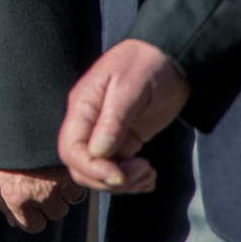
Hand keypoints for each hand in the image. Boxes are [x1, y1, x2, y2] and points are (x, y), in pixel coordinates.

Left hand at [0, 165, 85, 232]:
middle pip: (55, 212)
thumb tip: (13, 222)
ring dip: (65, 191)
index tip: (32, 204)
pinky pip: (81, 183)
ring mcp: (58, 182)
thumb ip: (2, 201)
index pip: (33, 226)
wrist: (11, 116)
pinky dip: (74, 178)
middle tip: (43, 183)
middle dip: (50, 201)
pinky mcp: (73, 168)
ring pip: (71, 200)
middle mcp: (40, 195)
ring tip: (53, 174)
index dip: (33, 216)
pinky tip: (62, 167)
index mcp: (17, 198)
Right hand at [57, 37, 188, 192]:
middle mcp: (89, 124)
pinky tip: (150, 175)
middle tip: (141, 170)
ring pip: (100, 174)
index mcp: (83, 108)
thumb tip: (98, 152)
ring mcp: (106, 135)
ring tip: (148, 171)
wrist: (169, 59)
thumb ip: (113, 120)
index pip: (71, 149)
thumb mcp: (129, 88)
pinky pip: (119, 172)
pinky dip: (135, 182)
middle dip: (109, 179)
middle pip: (81, 167)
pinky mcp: (125, 142)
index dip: (91, 168)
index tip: (119, 174)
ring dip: (125, 183)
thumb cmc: (146, 65)